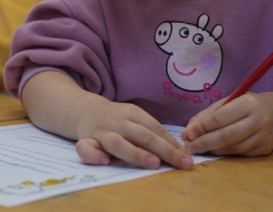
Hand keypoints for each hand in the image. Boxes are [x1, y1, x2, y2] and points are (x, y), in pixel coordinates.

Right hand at [75, 99, 192, 169]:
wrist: (84, 109)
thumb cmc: (117, 119)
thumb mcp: (134, 118)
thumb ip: (152, 133)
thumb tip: (180, 152)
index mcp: (133, 113)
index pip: (157, 129)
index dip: (173, 144)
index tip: (188, 158)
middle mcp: (118, 121)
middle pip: (143, 135)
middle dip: (165, 150)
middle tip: (182, 163)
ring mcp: (102, 131)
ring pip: (118, 143)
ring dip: (137, 154)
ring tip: (154, 163)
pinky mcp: (86, 140)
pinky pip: (86, 148)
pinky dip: (94, 155)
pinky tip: (104, 161)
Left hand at [181, 93, 272, 156]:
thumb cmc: (244, 107)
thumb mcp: (227, 103)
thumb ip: (206, 116)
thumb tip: (187, 132)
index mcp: (248, 103)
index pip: (220, 118)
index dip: (202, 127)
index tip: (187, 134)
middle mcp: (259, 120)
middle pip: (226, 136)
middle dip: (204, 142)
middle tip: (189, 147)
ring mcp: (264, 136)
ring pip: (232, 148)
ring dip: (212, 150)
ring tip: (198, 149)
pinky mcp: (265, 149)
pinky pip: (240, 154)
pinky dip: (224, 153)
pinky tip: (214, 151)